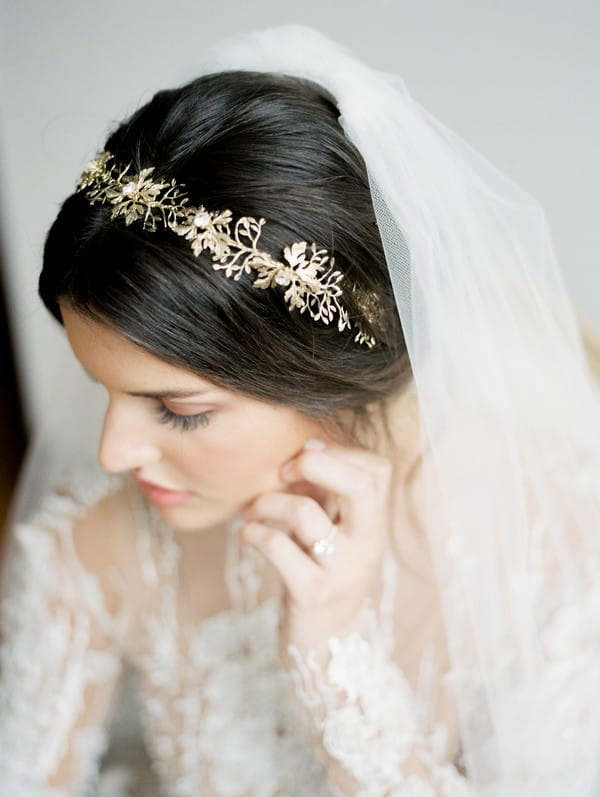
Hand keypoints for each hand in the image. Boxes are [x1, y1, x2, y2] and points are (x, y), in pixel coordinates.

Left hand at [240, 438, 393, 658]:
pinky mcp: (313, 594)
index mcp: (374, 525)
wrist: (325, 647)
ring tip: (253, 510)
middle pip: (362, 483)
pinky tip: (248, 534)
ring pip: (304, 511)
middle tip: (282, 471)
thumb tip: (301, 449)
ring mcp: (343, 572)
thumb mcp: (332, 531)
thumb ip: (325, 493)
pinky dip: (253, 531)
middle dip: (315, 462)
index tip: (302, 457)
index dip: (338, 451)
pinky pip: (276, 545)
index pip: (378, 468)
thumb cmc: (321, 574)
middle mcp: (367, 546)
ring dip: (266, 501)